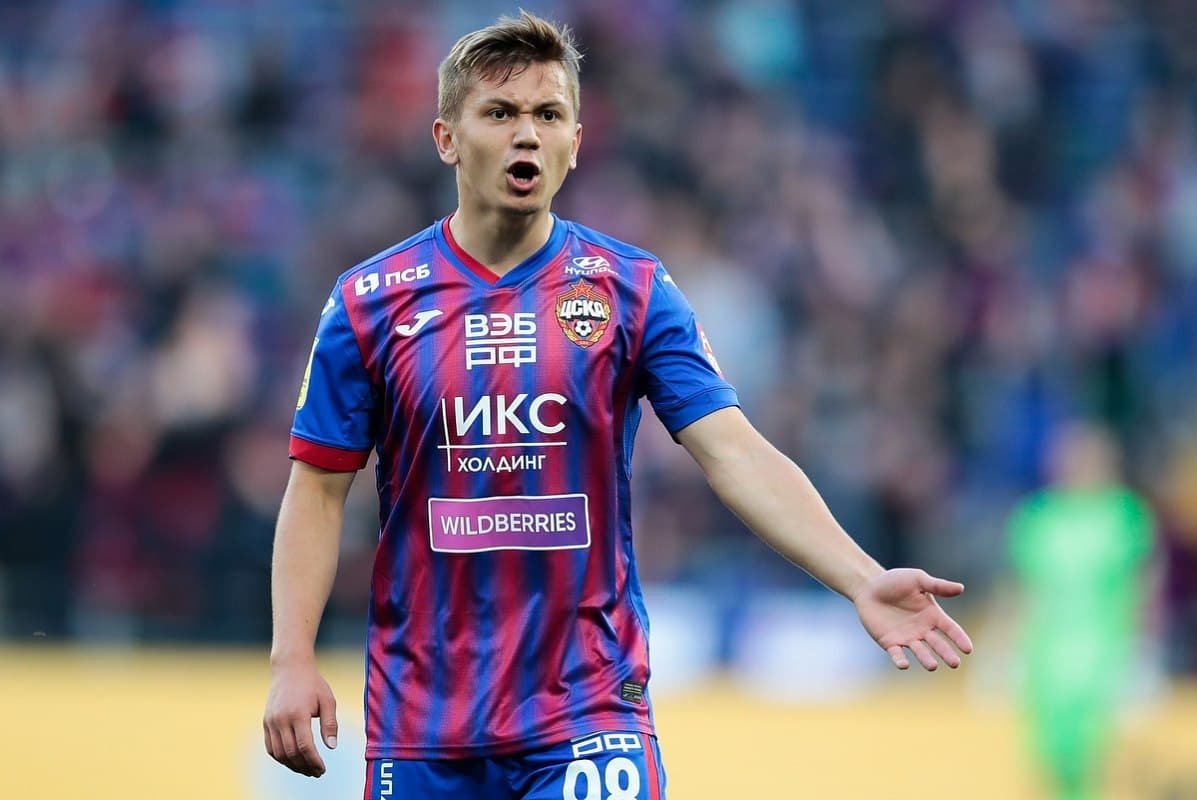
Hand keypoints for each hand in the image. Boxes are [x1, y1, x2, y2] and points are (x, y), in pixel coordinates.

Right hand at [263, 659, 338, 776]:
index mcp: (298, 714)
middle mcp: (281, 719)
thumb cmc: (313, 683)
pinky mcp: (266, 722)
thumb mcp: (328, 700)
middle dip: (305, 766)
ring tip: (306, 769)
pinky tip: (293, 760)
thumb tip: (331, 747)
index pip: (305, 746)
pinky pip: (270, 747)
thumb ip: (330, 724)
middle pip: (292, 753)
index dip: (314, 761)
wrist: (290, 668)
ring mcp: (271, 721)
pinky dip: (280, 758)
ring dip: (292, 765)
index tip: (322, 769)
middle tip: (316, 772)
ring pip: (279, 753)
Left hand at [853, 568, 973, 670]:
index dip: (959, 639)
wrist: (869, 586)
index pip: (951, 629)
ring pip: (920, 652)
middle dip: (946, 654)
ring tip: (932, 666)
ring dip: (926, 659)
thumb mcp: (917, 579)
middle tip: (955, 663)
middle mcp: (923, 630)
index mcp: (933, 615)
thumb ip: (938, 585)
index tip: (968, 649)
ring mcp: (907, 638)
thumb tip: (961, 588)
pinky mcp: (890, 642)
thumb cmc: (895, 581)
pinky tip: (904, 664)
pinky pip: (896, 654)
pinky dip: (900, 660)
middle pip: (938, 644)